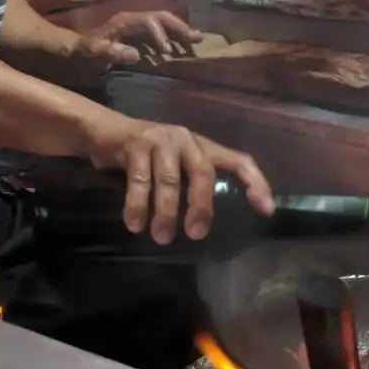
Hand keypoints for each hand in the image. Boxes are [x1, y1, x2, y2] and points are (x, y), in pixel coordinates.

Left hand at [77, 10, 200, 65]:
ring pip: (162, 22)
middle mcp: (133, 19)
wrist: (73, 51)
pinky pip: (158, 32)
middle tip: (197, 38)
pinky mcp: (136, 34)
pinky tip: (180, 48)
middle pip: (162, 17)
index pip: (150, 22)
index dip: (160, 35)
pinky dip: (172, 37)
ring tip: (196, 41)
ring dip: (179, 31)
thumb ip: (111, 52)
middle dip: (180, 26)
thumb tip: (135, 55)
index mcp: (125, 21)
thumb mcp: (93, 53)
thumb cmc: (83, 52)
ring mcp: (135, 26)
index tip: (168, 52)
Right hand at [86, 116, 272, 243]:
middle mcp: (186, 139)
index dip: (255, 183)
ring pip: (170, 180)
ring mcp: (160, 139)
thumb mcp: (173, 164)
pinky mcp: (135, 143)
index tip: (265, 210)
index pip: (238, 160)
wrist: (103, 131)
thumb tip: (203, 225)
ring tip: (161, 237)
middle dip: (201, 205)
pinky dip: (137, 205)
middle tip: (196, 233)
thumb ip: (189, 183)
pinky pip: (139, 180)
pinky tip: (135, 223)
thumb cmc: (144, 155)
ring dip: (166, 212)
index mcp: (202, 146)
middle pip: (203, 172)